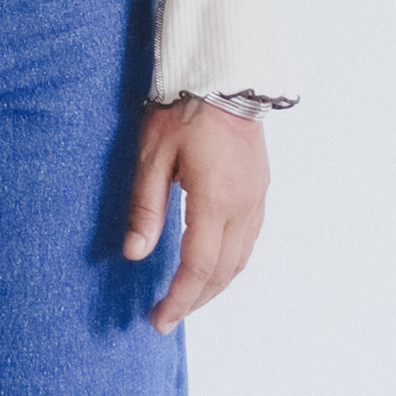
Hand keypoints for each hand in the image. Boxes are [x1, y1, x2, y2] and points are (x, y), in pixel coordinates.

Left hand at [123, 96, 268, 333]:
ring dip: (214, 285)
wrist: (224, 75)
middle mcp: (243, 207)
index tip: (159, 319)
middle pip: (222, 272)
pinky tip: (213, 264)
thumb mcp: (153, 154)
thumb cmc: (182, 109)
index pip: (199, 267)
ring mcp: (257, 199)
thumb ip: (146, 206)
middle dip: (195, 299)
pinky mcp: (261, 189)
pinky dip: (230, 263)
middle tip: (167, 316)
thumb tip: (135, 254)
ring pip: (240, 260)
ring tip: (187, 297)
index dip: (179, 298)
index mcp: (215, 201)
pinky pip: (249, 241)